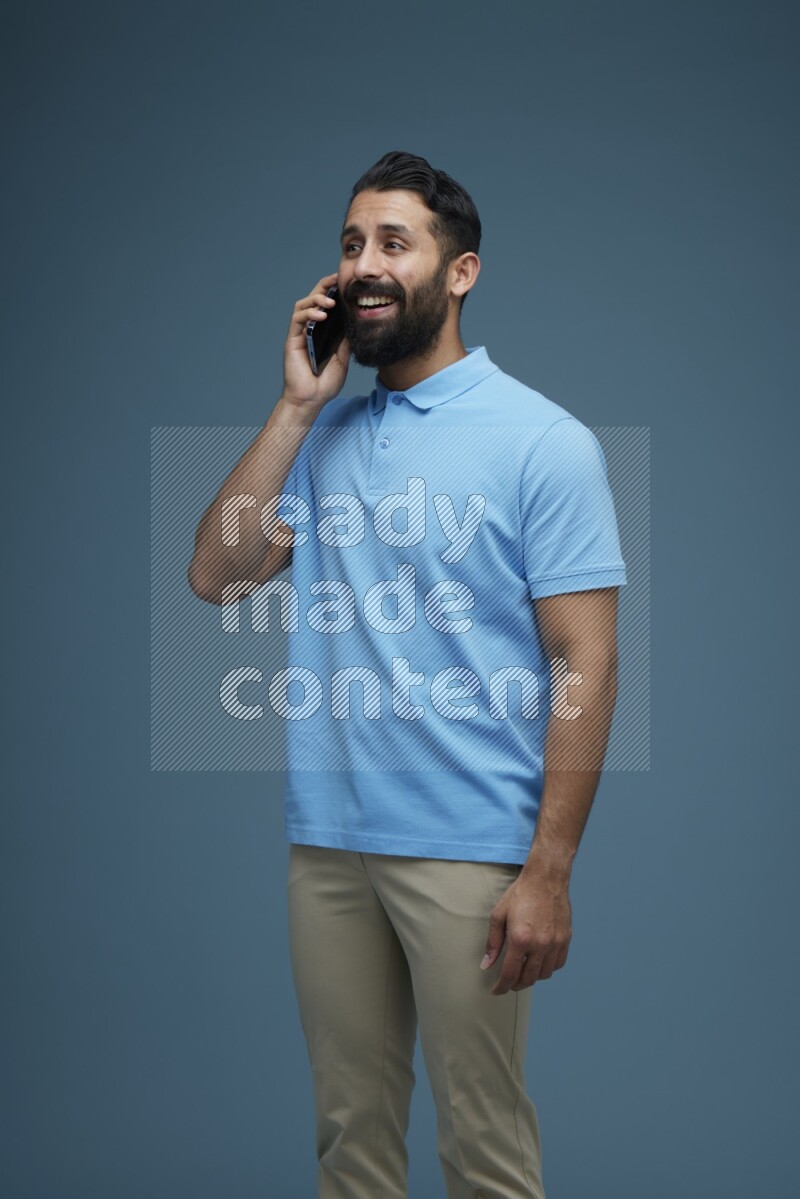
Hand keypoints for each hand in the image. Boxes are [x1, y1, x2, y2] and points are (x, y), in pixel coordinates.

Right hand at [281, 273, 350, 411]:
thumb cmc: (324, 383)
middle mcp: (310, 329)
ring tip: (330, 302)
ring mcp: (300, 333)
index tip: (347, 282)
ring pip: (303, 305)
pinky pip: (298, 319)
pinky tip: (321, 315)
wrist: (311, 399)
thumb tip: (356, 321)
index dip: (334, 291)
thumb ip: (346, 341)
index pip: (328, 305)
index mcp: (323, 332)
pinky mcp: (292, 339)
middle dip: (325, 286)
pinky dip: (309, 313)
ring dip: (316, 298)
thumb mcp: (343, 358)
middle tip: (336, 278)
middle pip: (314, 299)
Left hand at [480, 867, 571, 994]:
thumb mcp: (499, 915)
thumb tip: (487, 964)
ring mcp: (555, 943)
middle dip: (516, 984)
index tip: (497, 991)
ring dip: (532, 977)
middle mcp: (540, 944)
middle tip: (509, 983)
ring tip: (523, 971)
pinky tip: (539, 962)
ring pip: (544, 974)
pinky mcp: (565, 939)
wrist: (546, 878)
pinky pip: (558, 964)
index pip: (510, 973)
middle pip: (528, 978)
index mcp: (520, 939)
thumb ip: (493, 942)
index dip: (502, 986)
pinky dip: (547, 968)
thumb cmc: (521, 894)